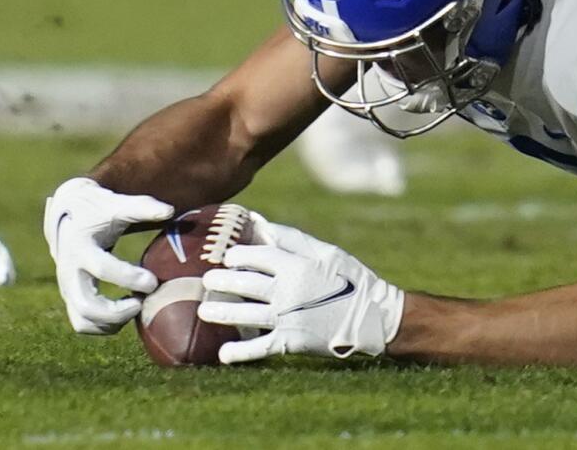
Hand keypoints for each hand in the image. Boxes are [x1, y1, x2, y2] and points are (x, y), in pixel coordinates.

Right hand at [44, 177, 174, 335]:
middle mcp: (69, 272)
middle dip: (117, 311)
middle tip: (143, 302)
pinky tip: (127, 312)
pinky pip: (83, 324)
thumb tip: (170, 211)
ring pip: (83, 321)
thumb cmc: (98, 211)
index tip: (153, 281)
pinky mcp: (71, 298)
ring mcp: (67, 289)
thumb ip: (142, 207)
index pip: (102, 269)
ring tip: (138, 306)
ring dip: (113, 322)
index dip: (128, 278)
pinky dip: (105, 326)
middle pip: (86, 306)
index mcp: (81, 247)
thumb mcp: (116, 205)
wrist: (68, 220)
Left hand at [198, 218, 404, 362]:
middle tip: (207, 280)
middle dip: (221, 281)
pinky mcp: (291, 341)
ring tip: (203, 310)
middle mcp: (288, 290)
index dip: (238, 254)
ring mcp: (287, 317)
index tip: (228, 256)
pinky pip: (259, 347)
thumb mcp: (327, 252)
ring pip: (244, 314)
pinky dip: (239, 352)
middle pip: (244, 283)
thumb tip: (261, 223)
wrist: (373, 317)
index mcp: (297, 265)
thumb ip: (293, 239)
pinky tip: (222, 354)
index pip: (258, 255)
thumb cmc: (350, 279)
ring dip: (220, 312)